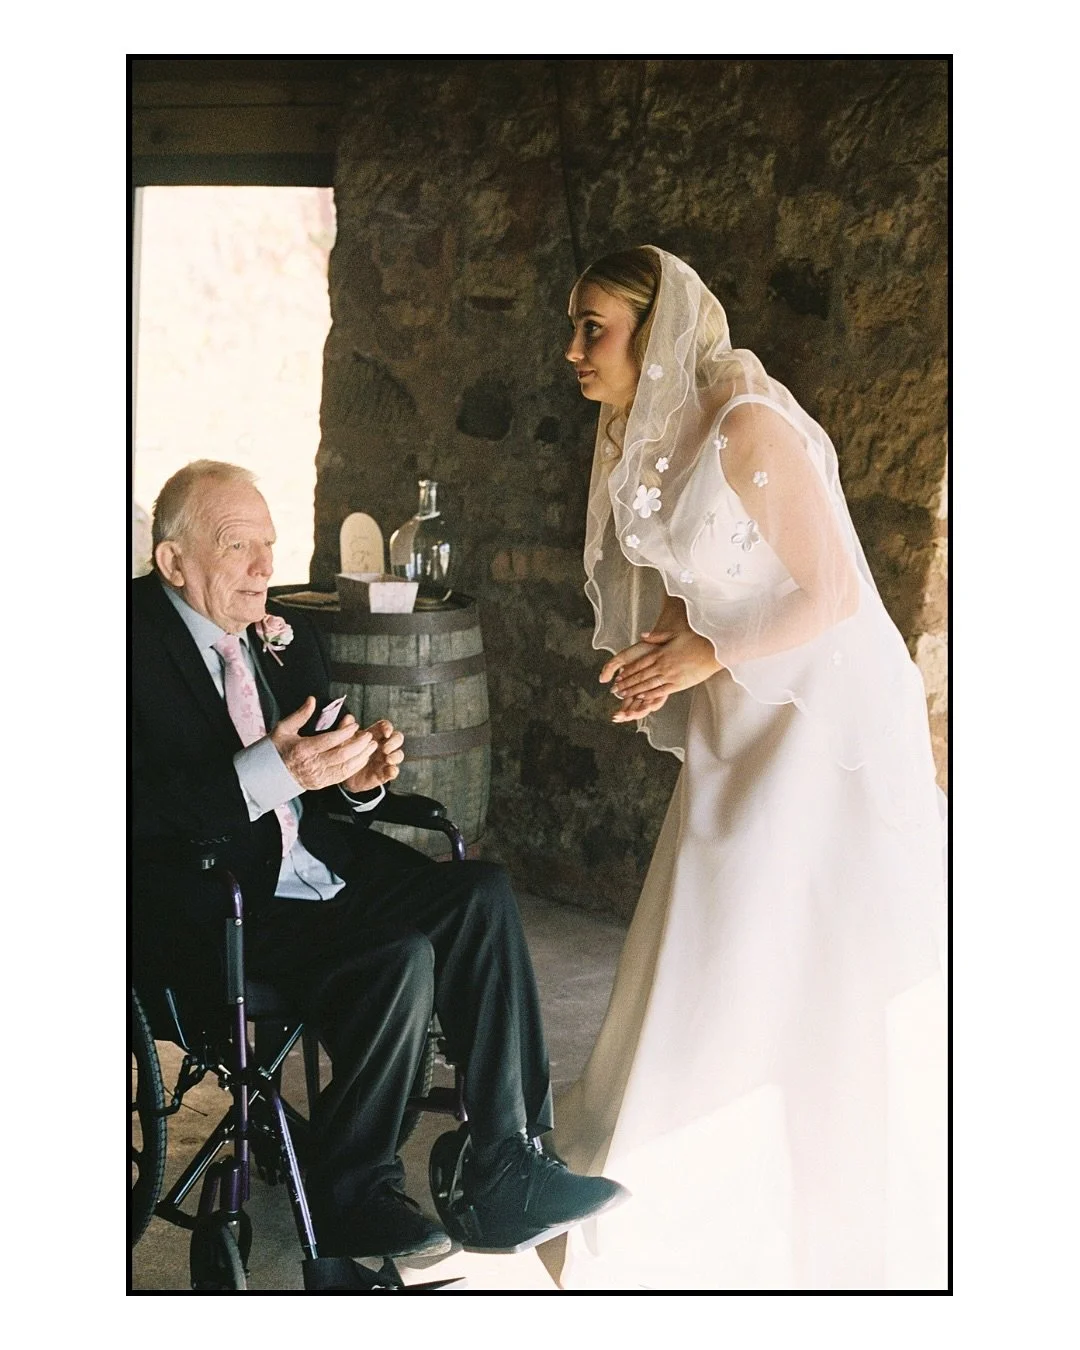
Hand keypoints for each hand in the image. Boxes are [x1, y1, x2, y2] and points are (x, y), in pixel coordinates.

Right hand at [270, 696, 376, 790]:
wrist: (270, 773)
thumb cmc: (277, 749)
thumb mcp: (284, 728)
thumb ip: (300, 715)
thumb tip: (312, 700)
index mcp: (302, 749)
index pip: (329, 740)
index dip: (344, 732)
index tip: (354, 725)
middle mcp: (312, 764)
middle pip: (341, 754)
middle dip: (358, 744)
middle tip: (368, 735)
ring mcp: (317, 776)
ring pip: (345, 767)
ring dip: (361, 756)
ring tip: (371, 746)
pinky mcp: (322, 783)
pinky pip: (343, 776)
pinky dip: (355, 767)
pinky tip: (363, 758)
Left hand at [343, 718, 404, 793]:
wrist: (343, 774)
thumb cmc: (346, 753)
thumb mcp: (343, 740)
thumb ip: (345, 728)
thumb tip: (348, 717)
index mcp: (374, 735)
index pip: (386, 727)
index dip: (388, 728)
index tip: (385, 732)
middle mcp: (383, 746)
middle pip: (397, 738)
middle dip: (394, 742)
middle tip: (385, 748)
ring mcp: (385, 760)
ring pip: (399, 754)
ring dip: (396, 756)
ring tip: (388, 759)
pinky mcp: (384, 773)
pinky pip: (394, 771)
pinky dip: (394, 771)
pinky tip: (389, 771)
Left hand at [601, 629, 722, 718]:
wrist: (713, 650)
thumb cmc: (696, 640)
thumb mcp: (674, 634)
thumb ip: (657, 636)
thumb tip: (643, 635)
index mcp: (661, 653)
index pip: (639, 664)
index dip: (628, 672)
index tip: (619, 676)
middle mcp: (663, 665)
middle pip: (640, 676)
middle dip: (627, 684)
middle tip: (616, 690)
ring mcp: (671, 676)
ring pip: (648, 685)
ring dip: (635, 691)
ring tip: (624, 695)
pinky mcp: (679, 684)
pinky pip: (661, 691)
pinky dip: (650, 695)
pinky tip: (641, 699)